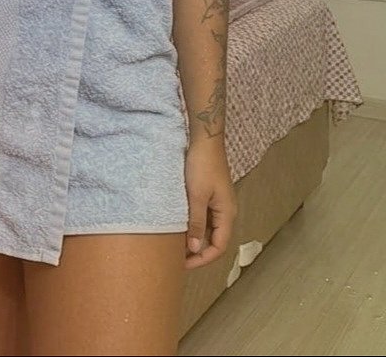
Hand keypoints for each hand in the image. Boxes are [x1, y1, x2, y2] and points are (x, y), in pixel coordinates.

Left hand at [184, 139, 236, 269]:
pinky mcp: (211, 195)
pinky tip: (180, 225)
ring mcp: (219, 202)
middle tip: (177, 258)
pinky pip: (205, 217)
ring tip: (176, 244)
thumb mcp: (196, 196)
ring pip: (209, 229)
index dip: (202, 259)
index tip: (184, 265)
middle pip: (215, 240)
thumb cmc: (202, 166)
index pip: (219, 247)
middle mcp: (226, 211)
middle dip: (198, 252)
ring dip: (195, 238)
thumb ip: (196, 223)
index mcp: (227, 214)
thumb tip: (195, 249)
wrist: (205, 139)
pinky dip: (194, 225)